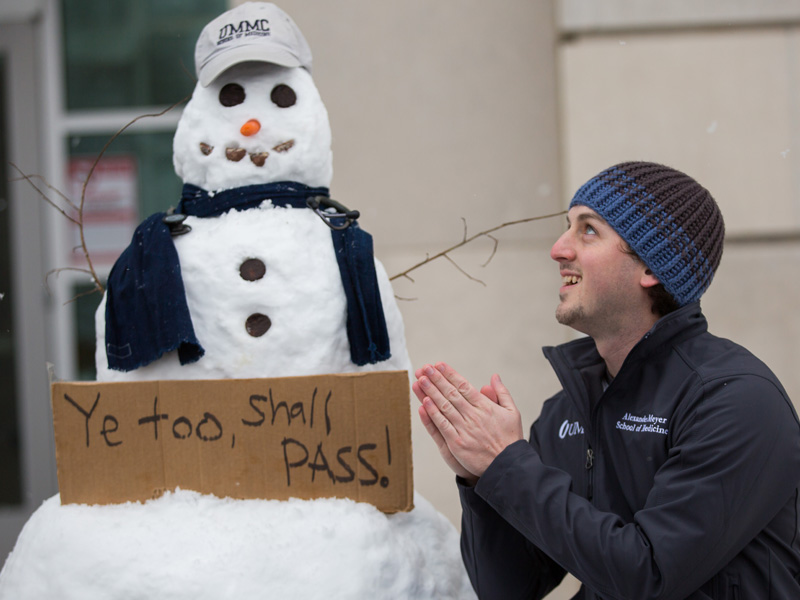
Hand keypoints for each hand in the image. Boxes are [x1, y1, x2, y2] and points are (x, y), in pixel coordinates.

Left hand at [413, 362, 522, 478]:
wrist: (507, 465)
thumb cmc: (510, 439)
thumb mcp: (512, 412)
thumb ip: (501, 393)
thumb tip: (494, 377)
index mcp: (485, 406)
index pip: (464, 386)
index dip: (450, 374)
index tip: (439, 365)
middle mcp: (473, 415)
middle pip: (451, 393)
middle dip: (437, 379)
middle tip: (425, 368)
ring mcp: (464, 429)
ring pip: (444, 406)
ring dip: (431, 392)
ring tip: (421, 380)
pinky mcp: (457, 443)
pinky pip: (442, 425)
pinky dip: (433, 414)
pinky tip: (424, 403)